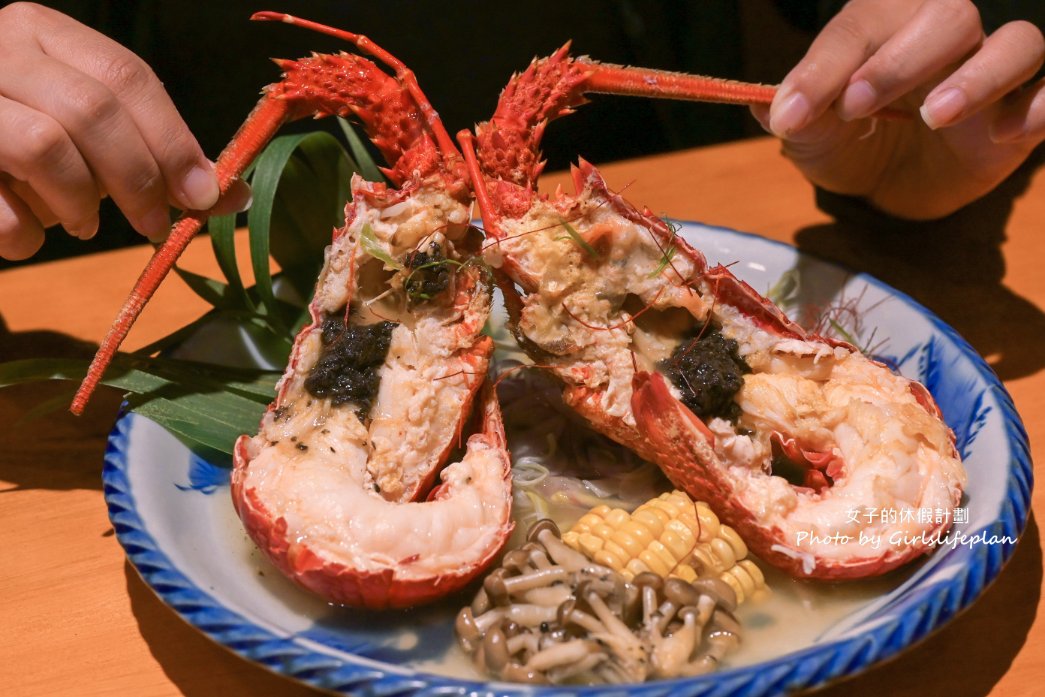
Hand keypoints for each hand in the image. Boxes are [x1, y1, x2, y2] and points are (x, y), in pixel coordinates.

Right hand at [0, 3, 246, 259]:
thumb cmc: (23, 139)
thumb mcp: (88, 130)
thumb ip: (153, 153)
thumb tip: (232, 195)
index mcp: (42, 32)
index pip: (126, 75)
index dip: (173, 140)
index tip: (204, 194)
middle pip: (91, 109)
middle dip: (138, 178)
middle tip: (154, 224)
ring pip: (43, 146)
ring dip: (80, 202)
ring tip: (85, 224)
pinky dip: (25, 235)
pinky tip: (30, 234)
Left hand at [752, 0, 1044, 219]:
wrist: (892, 181)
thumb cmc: (851, 140)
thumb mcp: (814, 136)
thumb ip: (795, 117)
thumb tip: (760, 103)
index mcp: (885, 24)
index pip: (859, 26)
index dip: (826, 67)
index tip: (792, 112)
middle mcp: (945, 33)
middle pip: (948, 15)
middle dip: (900, 60)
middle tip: (856, 106)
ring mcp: (993, 69)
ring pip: (1016, 42)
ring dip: (978, 75)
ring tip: (936, 115)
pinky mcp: (1025, 110)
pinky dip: (1040, 106)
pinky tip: (1006, 133)